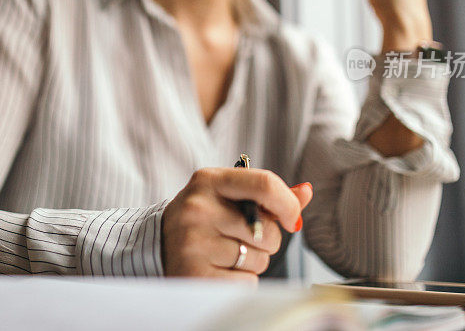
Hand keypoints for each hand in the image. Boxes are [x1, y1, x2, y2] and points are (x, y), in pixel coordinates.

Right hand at [161, 167, 312, 281]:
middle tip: (240, 236)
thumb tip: (306, 192)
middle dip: (266, 240)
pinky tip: (220, 269)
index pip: (265, 184)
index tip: (290, 218)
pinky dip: (241, 280)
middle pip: (268, 231)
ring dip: (252, 262)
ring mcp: (194, 243)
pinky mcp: (195, 275)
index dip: (288, 205)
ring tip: (225, 252)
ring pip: (260, 260)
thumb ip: (267, 194)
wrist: (159, 244)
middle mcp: (198, 209)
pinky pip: (246, 283)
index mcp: (209, 181)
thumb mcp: (228, 195)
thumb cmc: (203, 217)